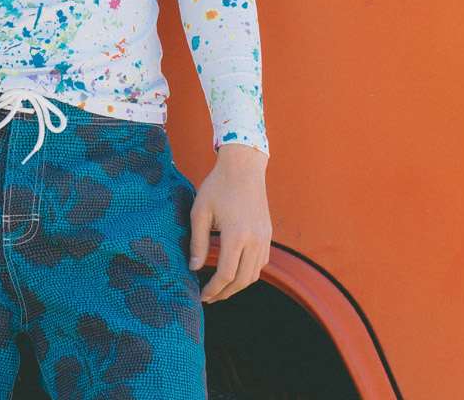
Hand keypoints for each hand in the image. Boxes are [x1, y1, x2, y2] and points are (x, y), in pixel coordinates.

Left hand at [188, 143, 270, 302]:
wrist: (243, 167)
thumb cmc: (218, 186)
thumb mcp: (200, 211)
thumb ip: (197, 242)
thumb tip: (194, 268)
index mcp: (236, 235)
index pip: (225, 274)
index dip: (212, 290)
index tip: (201, 296)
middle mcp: (255, 240)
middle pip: (242, 280)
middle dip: (224, 293)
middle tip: (209, 297)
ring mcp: (265, 238)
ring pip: (254, 274)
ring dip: (237, 286)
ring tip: (220, 288)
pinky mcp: (268, 234)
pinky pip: (261, 263)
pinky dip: (248, 273)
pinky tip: (234, 272)